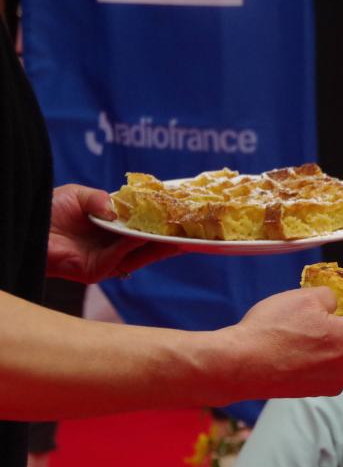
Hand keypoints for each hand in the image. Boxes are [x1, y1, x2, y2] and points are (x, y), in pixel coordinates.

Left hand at [46, 184, 180, 282]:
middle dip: (170, 236)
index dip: (161, 221)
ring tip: (181, 234)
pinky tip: (147, 235)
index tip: (181, 214)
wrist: (25, 230)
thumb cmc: (47, 211)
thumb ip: (101, 199)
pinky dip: (136, 246)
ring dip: (160, 243)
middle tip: (193, 228)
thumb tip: (121, 210)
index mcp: (111, 229)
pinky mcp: (98, 271)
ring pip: (141, 252)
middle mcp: (113, 246)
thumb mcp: (78, 195)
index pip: (142, 226)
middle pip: (148, 243)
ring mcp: (107, 260)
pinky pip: (122, 256)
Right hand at [220, 287, 342, 399]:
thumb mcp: (308, 297)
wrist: (235, 366)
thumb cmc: (274, 330)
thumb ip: (335, 298)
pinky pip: (331, 371)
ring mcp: (331, 385)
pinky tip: (302, 343)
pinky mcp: (311, 391)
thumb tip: (339, 303)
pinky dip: (325, 358)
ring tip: (320, 327)